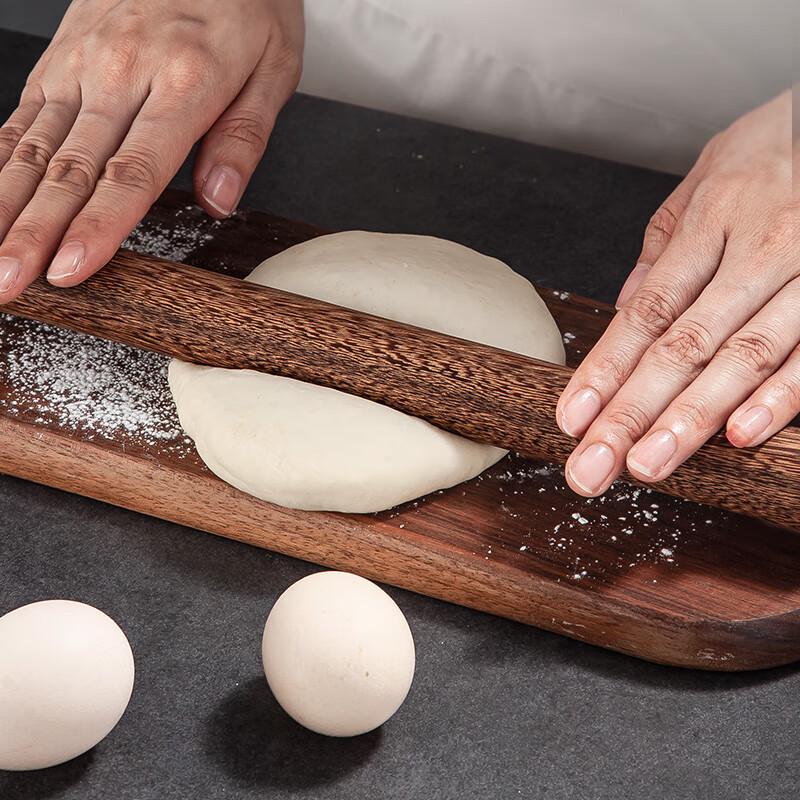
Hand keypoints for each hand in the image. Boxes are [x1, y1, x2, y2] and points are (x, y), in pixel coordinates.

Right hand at [0, 0, 302, 301]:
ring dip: (5, 208)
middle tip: (8, 283)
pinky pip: (23, 116)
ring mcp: (81, 63)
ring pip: (35, 147)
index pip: (132, 173)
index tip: (70, 271)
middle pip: (72, 169)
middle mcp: (120, 72)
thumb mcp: (273, 68)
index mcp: (182, 82)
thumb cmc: (245, 1)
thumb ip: (243, 138)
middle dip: (34, 233)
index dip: (98, 228)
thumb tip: (219, 202)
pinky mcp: (60, 58)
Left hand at [556, 90, 798, 496]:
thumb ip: (667, 243)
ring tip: (649, 466)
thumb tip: (627, 304)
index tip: (571, 419)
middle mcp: (757, 250)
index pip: (647, 311)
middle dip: (632, 412)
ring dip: (692, 418)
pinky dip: (780, 398)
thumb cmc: (779, 148)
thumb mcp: (710, 175)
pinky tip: (738, 437)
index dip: (604, 369)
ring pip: (742, 357)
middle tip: (592, 467)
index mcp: (712, 221)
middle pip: (682, 345)